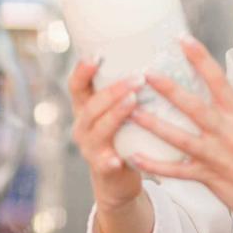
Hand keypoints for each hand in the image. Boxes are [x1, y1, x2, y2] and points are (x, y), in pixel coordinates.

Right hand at [67, 59, 152, 232]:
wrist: (117, 178)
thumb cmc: (123, 135)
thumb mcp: (117, 111)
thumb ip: (125, 90)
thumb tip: (155, 54)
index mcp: (85, 108)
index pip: (77, 86)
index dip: (82, 71)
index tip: (95, 56)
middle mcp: (82, 126)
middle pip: (91, 105)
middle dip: (113, 90)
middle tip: (137, 78)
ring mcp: (90, 147)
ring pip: (98, 129)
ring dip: (115, 115)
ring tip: (133, 102)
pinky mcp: (101, 168)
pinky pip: (103, 163)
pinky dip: (108, 160)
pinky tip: (117, 159)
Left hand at [127, 37, 232, 232]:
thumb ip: (230, 112)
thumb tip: (213, 92)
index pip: (218, 81)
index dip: (200, 58)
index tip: (182, 39)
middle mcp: (229, 132)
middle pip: (195, 106)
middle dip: (169, 89)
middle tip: (147, 73)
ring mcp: (219, 155)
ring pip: (181, 137)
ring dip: (154, 125)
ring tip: (132, 112)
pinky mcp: (211, 178)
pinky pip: (178, 170)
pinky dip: (156, 165)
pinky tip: (136, 158)